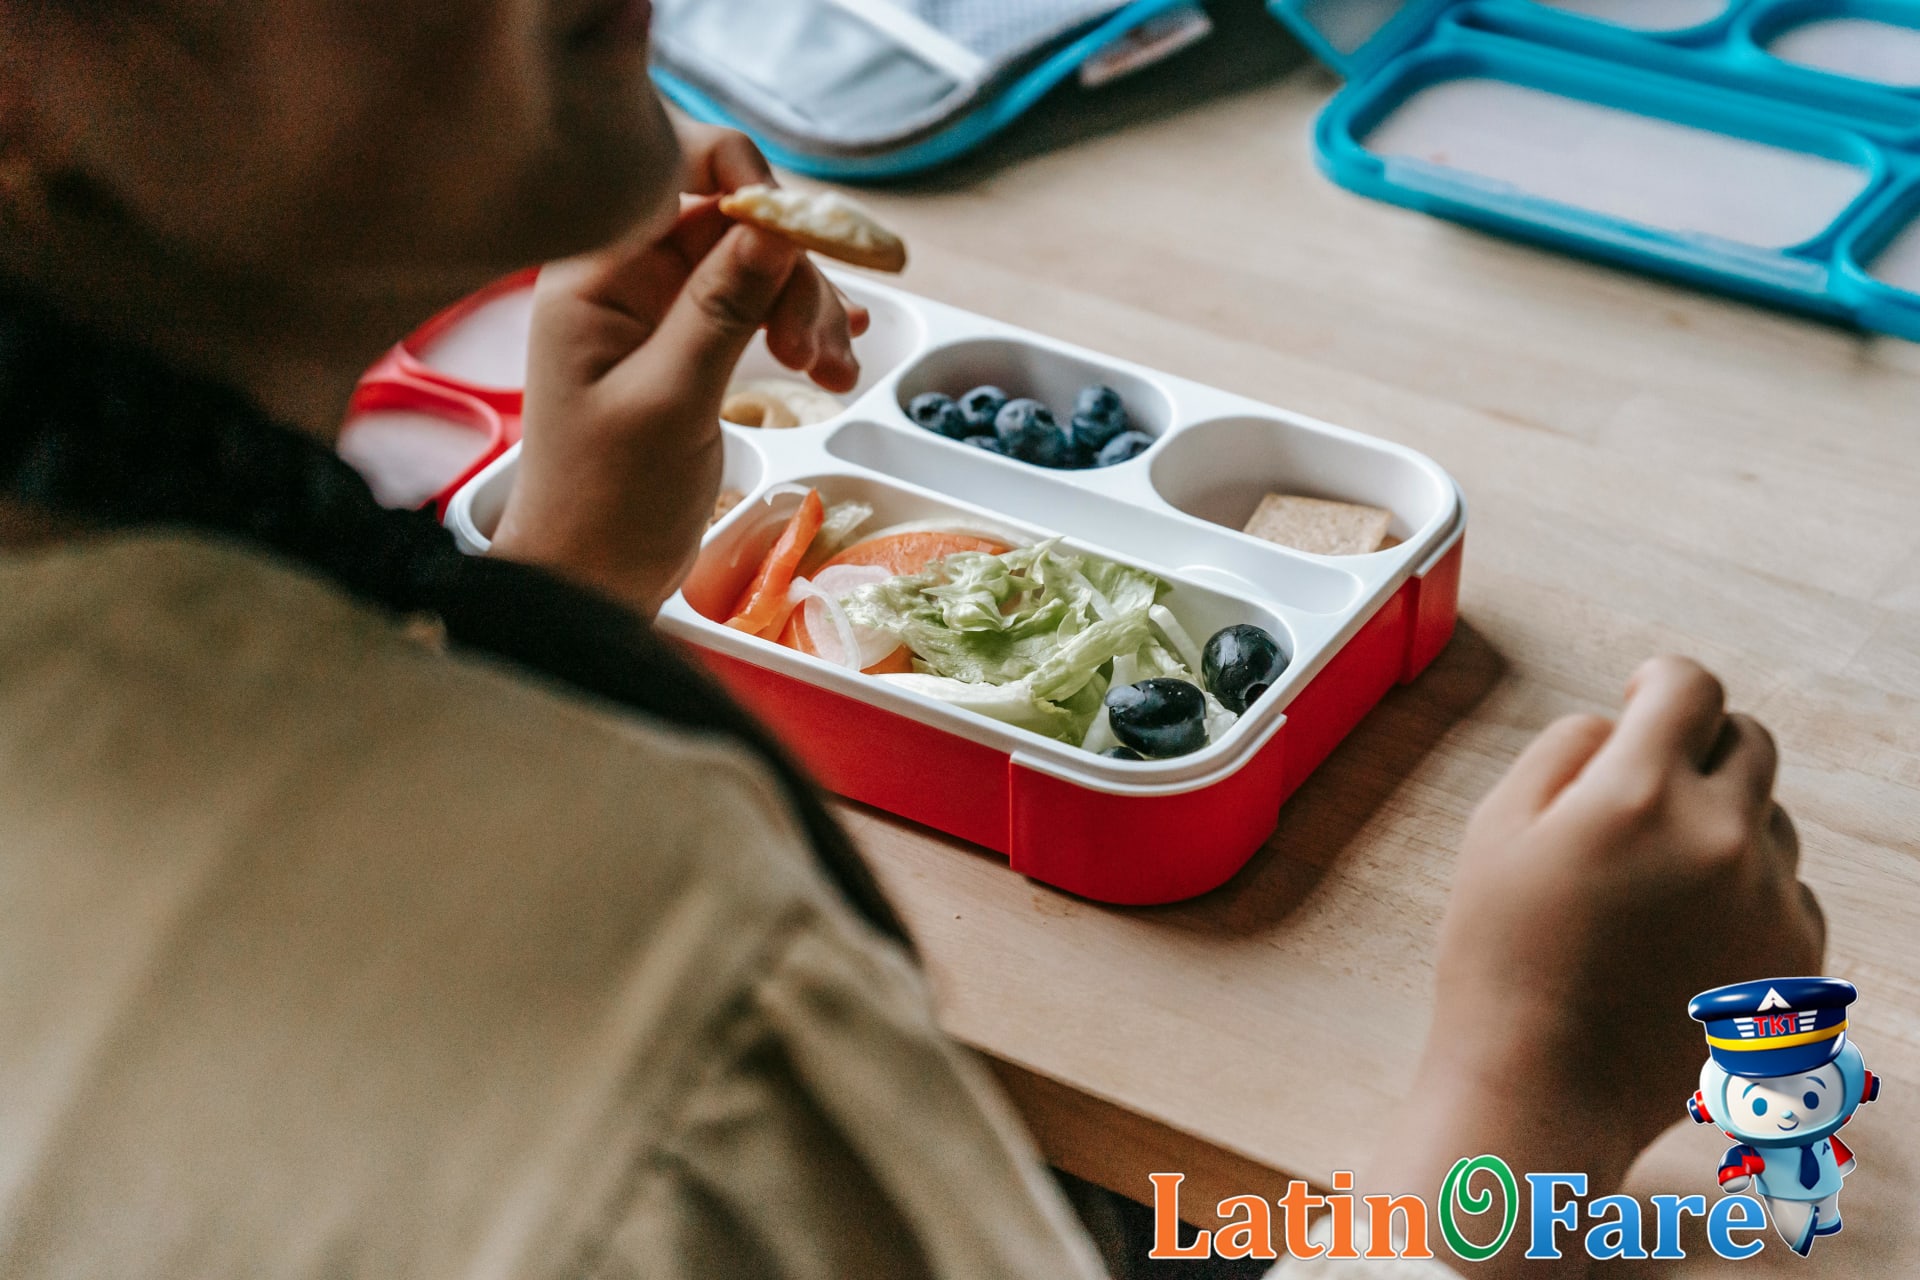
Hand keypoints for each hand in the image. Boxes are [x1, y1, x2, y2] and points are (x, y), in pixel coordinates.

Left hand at [490, 124, 867, 614]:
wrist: (588, 581)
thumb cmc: (607, 503)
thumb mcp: (671, 400)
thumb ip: (722, 307)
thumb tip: (778, 224)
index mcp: (596, 274)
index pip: (671, 172)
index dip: (745, 183)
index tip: (804, 237)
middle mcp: (626, 280)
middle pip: (731, 226)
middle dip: (791, 273)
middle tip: (817, 356)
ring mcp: (658, 314)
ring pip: (755, 270)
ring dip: (807, 312)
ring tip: (834, 378)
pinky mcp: (688, 350)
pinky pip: (753, 311)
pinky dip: (798, 329)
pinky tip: (836, 354)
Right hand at [1365, 657, 1822, 1270]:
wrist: (1544, 1087)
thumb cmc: (1501, 956)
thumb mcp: (1494, 829)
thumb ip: (1561, 752)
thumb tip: (1618, 725)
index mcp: (1640, 793)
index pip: (1690, 687)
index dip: (1661, 681)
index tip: (1643, 694)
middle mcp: (1722, 836)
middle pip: (1747, 741)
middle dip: (1698, 745)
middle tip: (1645, 788)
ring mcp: (1768, 900)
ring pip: (1769, 818)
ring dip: (1723, 821)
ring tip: (1653, 883)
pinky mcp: (1795, 960)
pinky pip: (1787, 889)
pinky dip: (1744, 891)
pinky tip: (1680, 935)